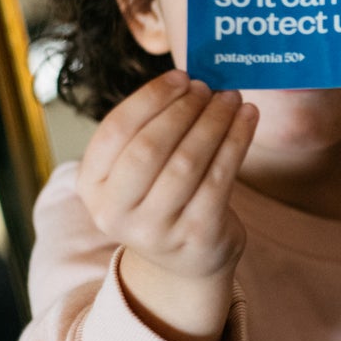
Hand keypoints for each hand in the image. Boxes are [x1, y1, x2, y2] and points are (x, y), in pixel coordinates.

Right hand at [77, 69, 256, 340]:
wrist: (185, 263)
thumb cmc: (160, 200)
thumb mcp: (134, 173)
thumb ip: (146, 132)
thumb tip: (188, 82)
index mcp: (92, 187)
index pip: (115, 132)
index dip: (150, 99)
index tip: (181, 77)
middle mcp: (115, 213)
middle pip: (150, 147)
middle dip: (183, 110)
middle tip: (208, 87)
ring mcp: (155, 230)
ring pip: (187, 162)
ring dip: (214, 122)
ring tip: (231, 98)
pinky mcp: (196, 236)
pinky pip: (220, 179)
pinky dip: (236, 142)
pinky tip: (248, 118)